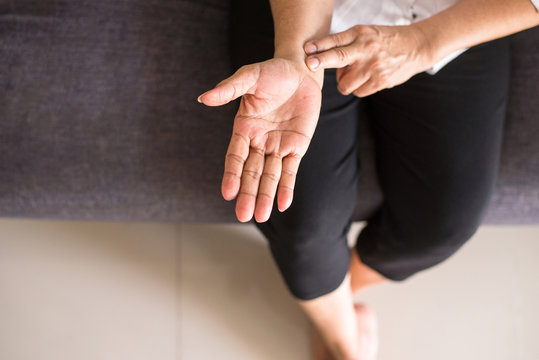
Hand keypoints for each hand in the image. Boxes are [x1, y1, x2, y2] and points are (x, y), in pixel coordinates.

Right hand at [198, 58, 321, 222]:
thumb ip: (228, 89)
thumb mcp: (250, 77)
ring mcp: (278, 146)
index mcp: (244, 128)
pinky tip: (283, 204)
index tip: (227, 193)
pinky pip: (290, 170)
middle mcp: (259, 141)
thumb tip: (204, 98)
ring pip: (270, 176)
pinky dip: (287, 187)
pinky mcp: (296, 146)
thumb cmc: (273, 72)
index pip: (235, 157)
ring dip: (265, 196)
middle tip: (243, 216)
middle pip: (251, 172)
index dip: (232, 175)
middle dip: (247, 194)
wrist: (302, 70)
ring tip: (261, 216)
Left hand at [303, 24, 432, 96]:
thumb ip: (346, 43)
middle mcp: (366, 49)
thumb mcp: (365, 33)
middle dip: (321, 61)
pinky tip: (367, 78)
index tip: (307, 49)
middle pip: (338, 57)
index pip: (336, 40)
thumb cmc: (384, 40)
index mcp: (360, 34)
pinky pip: (358, 92)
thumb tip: (324, 60)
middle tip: (309, 64)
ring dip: (345, 82)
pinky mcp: (380, 81)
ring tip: (355, 73)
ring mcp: (373, 66)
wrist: (415, 47)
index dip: (319, 45)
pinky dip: (358, 88)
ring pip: (345, 84)